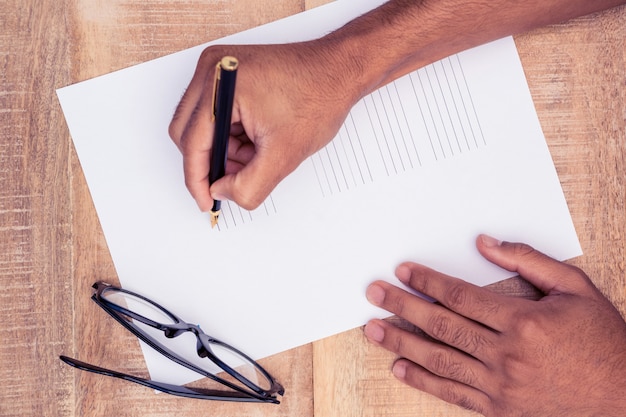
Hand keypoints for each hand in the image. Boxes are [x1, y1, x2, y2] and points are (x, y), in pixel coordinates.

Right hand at [168, 40, 361, 210]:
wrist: (339, 70)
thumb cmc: (319, 96)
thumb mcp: (284, 154)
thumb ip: (248, 185)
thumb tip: (222, 192)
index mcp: (220, 83)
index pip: (191, 142)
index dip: (197, 180)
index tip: (206, 201)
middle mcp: (210, 69)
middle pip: (187, 133)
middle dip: (213, 162)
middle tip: (238, 178)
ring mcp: (218, 68)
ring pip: (201, 126)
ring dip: (225, 149)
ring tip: (259, 152)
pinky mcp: (228, 73)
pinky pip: (215, 114)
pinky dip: (232, 134)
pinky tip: (257, 138)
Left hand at [364, 234, 625, 415]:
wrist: (624, 398)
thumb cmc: (602, 340)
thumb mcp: (575, 288)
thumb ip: (528, 261)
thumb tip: (485, 244)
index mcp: (523, 321)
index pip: (459, 296)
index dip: (426, 281)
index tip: (403, 271)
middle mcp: (506, 354)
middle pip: (440, 325)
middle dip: (402, 306)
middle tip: (374, 293)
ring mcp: (500, 385)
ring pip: (438, 360)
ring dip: (401, 343)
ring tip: (373, 329)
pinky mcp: (499, 409)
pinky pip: (452, 394)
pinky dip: (423, 381)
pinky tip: (399, 368)